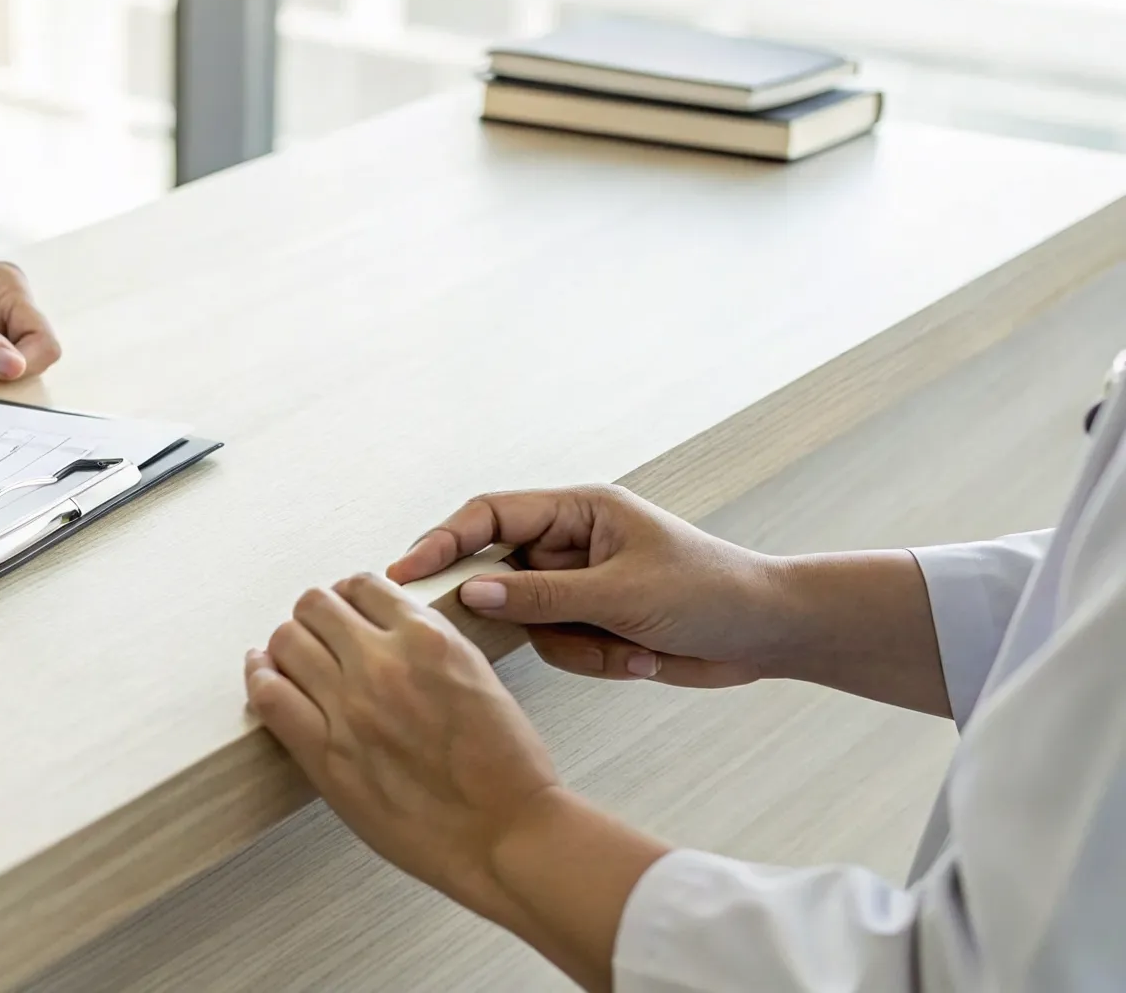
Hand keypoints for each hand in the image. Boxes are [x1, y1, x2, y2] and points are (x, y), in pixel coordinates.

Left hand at [246, 573, 673, 992]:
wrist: (507, 833)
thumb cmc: (505, 769)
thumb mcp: (478, 677)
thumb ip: (431, 646)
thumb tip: (390, 631)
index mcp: (428, 639)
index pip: (364, 586)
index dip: (349, 595)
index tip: (345, 607)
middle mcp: (383, 663)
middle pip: (315, 606)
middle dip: (315, 614)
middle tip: (316, 631)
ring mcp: (350, 707)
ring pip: (286, 641)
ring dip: (287, 643)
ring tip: (290, 655)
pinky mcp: (325, 753)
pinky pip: (270, 695)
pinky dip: (260, 676)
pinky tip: (263, 674)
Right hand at [387, 484, 784, 686]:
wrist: (767, 634)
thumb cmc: (710, 592)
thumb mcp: (622, 594)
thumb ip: (543, 597)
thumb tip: (473, 596)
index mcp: (578, 510)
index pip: (490, 516)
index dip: (443, 541)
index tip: (406, 575)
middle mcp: (570, 544)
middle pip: (498, 572)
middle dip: (515, 611)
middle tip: (496, 631)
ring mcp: (577, 586)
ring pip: (527, 622)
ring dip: (575, 646)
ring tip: (629, 649)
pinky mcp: (589, 624)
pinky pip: (557, 648)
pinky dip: (595, 661)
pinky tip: (641, 659)